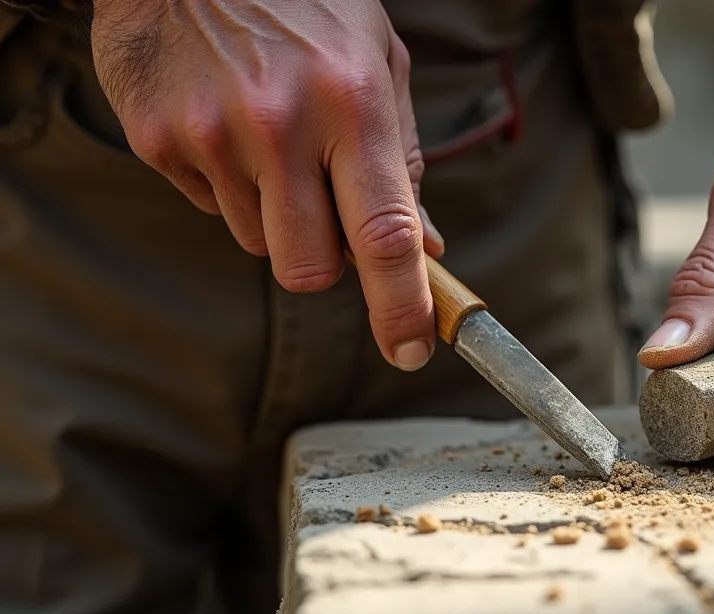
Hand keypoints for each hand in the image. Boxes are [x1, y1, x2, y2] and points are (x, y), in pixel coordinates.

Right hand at [90, 0, 444, 370]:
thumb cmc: (305, 2)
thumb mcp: (376, 60)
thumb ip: (404, 158)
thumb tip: (427, 248)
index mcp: (353, 104)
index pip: (384, 235)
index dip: (402, 305)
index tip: (412, 349)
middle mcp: (280, 125)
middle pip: (309, 269)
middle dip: (325, 262)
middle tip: (326, 209)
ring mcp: (211, 135)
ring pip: (259, 242)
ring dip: (276, 213)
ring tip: (272, 135)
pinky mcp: (156, 139)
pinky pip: (210, 206)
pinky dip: (229, 183)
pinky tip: (229, 123)